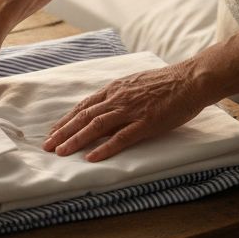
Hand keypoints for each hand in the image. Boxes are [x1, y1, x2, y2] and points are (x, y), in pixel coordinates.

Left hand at [42, 62, 212, 161]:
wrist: (191, 79)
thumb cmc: (167, 82)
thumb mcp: (136, 83)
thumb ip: (120, 94)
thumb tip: (107, 105)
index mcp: (116, 89)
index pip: (84, 106)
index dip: (67, 120)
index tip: (54, 131)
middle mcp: (118, 99)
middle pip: (84, 116)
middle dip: (63, 132)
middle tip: (48, 146)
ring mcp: (131, 110)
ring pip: (96, 126)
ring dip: (76, 140)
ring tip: (61, 152)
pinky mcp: (146, 122)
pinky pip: (121, 137)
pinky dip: (104, 148)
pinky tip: (92, 157)